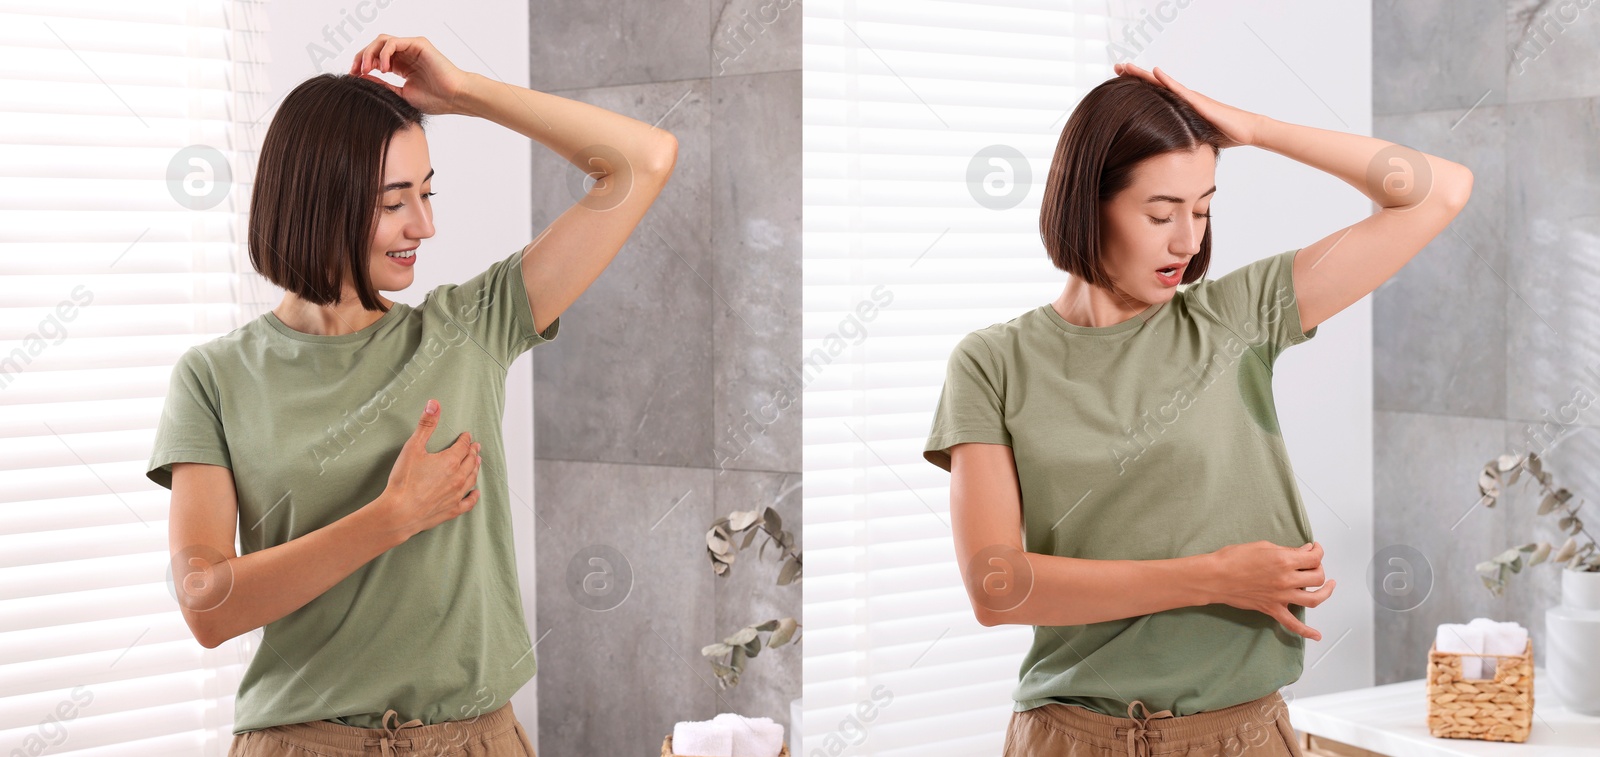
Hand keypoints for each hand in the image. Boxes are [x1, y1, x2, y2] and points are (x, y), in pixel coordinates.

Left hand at [348, 34, 473, 115]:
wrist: (454, 98)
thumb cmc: (435, 99)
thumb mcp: (400, 94)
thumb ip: (382, 85)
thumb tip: (362, 78)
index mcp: (401, 65)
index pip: (375, 57)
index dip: (361, 64)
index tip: (353, 76)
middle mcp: (405, 54)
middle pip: (375, 46)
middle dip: (362, 57)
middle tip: (356, 71)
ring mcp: (411, 47)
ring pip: (381, 41)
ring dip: (370, 53)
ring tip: (368, 69)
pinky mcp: (418, 44)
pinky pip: (393, 42)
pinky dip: (384, 54)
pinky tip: (383, 69)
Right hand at [376, 399, 481, 542]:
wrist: (400, 512)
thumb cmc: (404, 480)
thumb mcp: (413, 447)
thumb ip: (425, 425)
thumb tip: (434, 403)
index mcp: (450, 461)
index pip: (463, 446)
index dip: (465, 439)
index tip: (467, 435)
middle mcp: (458, 477)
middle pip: (470, 461)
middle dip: (473, 452)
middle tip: (475, 447)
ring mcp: (457, 494)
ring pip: (472, 478)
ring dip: (475, 469)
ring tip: (477, 462)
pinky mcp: (452, 510)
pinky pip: (469, 502)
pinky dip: (474, 495)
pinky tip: (476, 492)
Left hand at [1113, 62, 1263, 148]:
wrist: (1244, 131)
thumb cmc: (1221, 134)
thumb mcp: (1192, 137)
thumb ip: (1179, 137)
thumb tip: (1164, 150)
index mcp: (1179, 107)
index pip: (1154, 94)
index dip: (1137, 87)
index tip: (1118, 81)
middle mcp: (1183, 98)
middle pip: (1154, 84)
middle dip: (1135, 75)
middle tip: (1116, 67)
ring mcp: (1191, 98)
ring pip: (1163, 84)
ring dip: (1144, 74)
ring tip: (1127, 66)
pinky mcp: (1199, 102)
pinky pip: (1180, 90)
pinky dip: (1167, 81)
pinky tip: (1155, 72)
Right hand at [1206, 540, 1334, 640]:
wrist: (1215, 577)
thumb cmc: (1233, 559)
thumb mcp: (1262, 546)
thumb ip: (1286, 550)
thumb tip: (1303, 551)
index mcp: (1284, 560)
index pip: (1313, 557)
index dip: (1318, 551)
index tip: (1314, 549)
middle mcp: (1286, 579)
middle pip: (1317, 576)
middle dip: (1319, 567)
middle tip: (1313, 563)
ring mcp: (1281, 596)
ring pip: (1314, 598)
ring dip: (1326, 592)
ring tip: (1328, 586)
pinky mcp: (1272, 609)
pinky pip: (1293, 624)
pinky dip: (1306, 631)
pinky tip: (1317, 635)